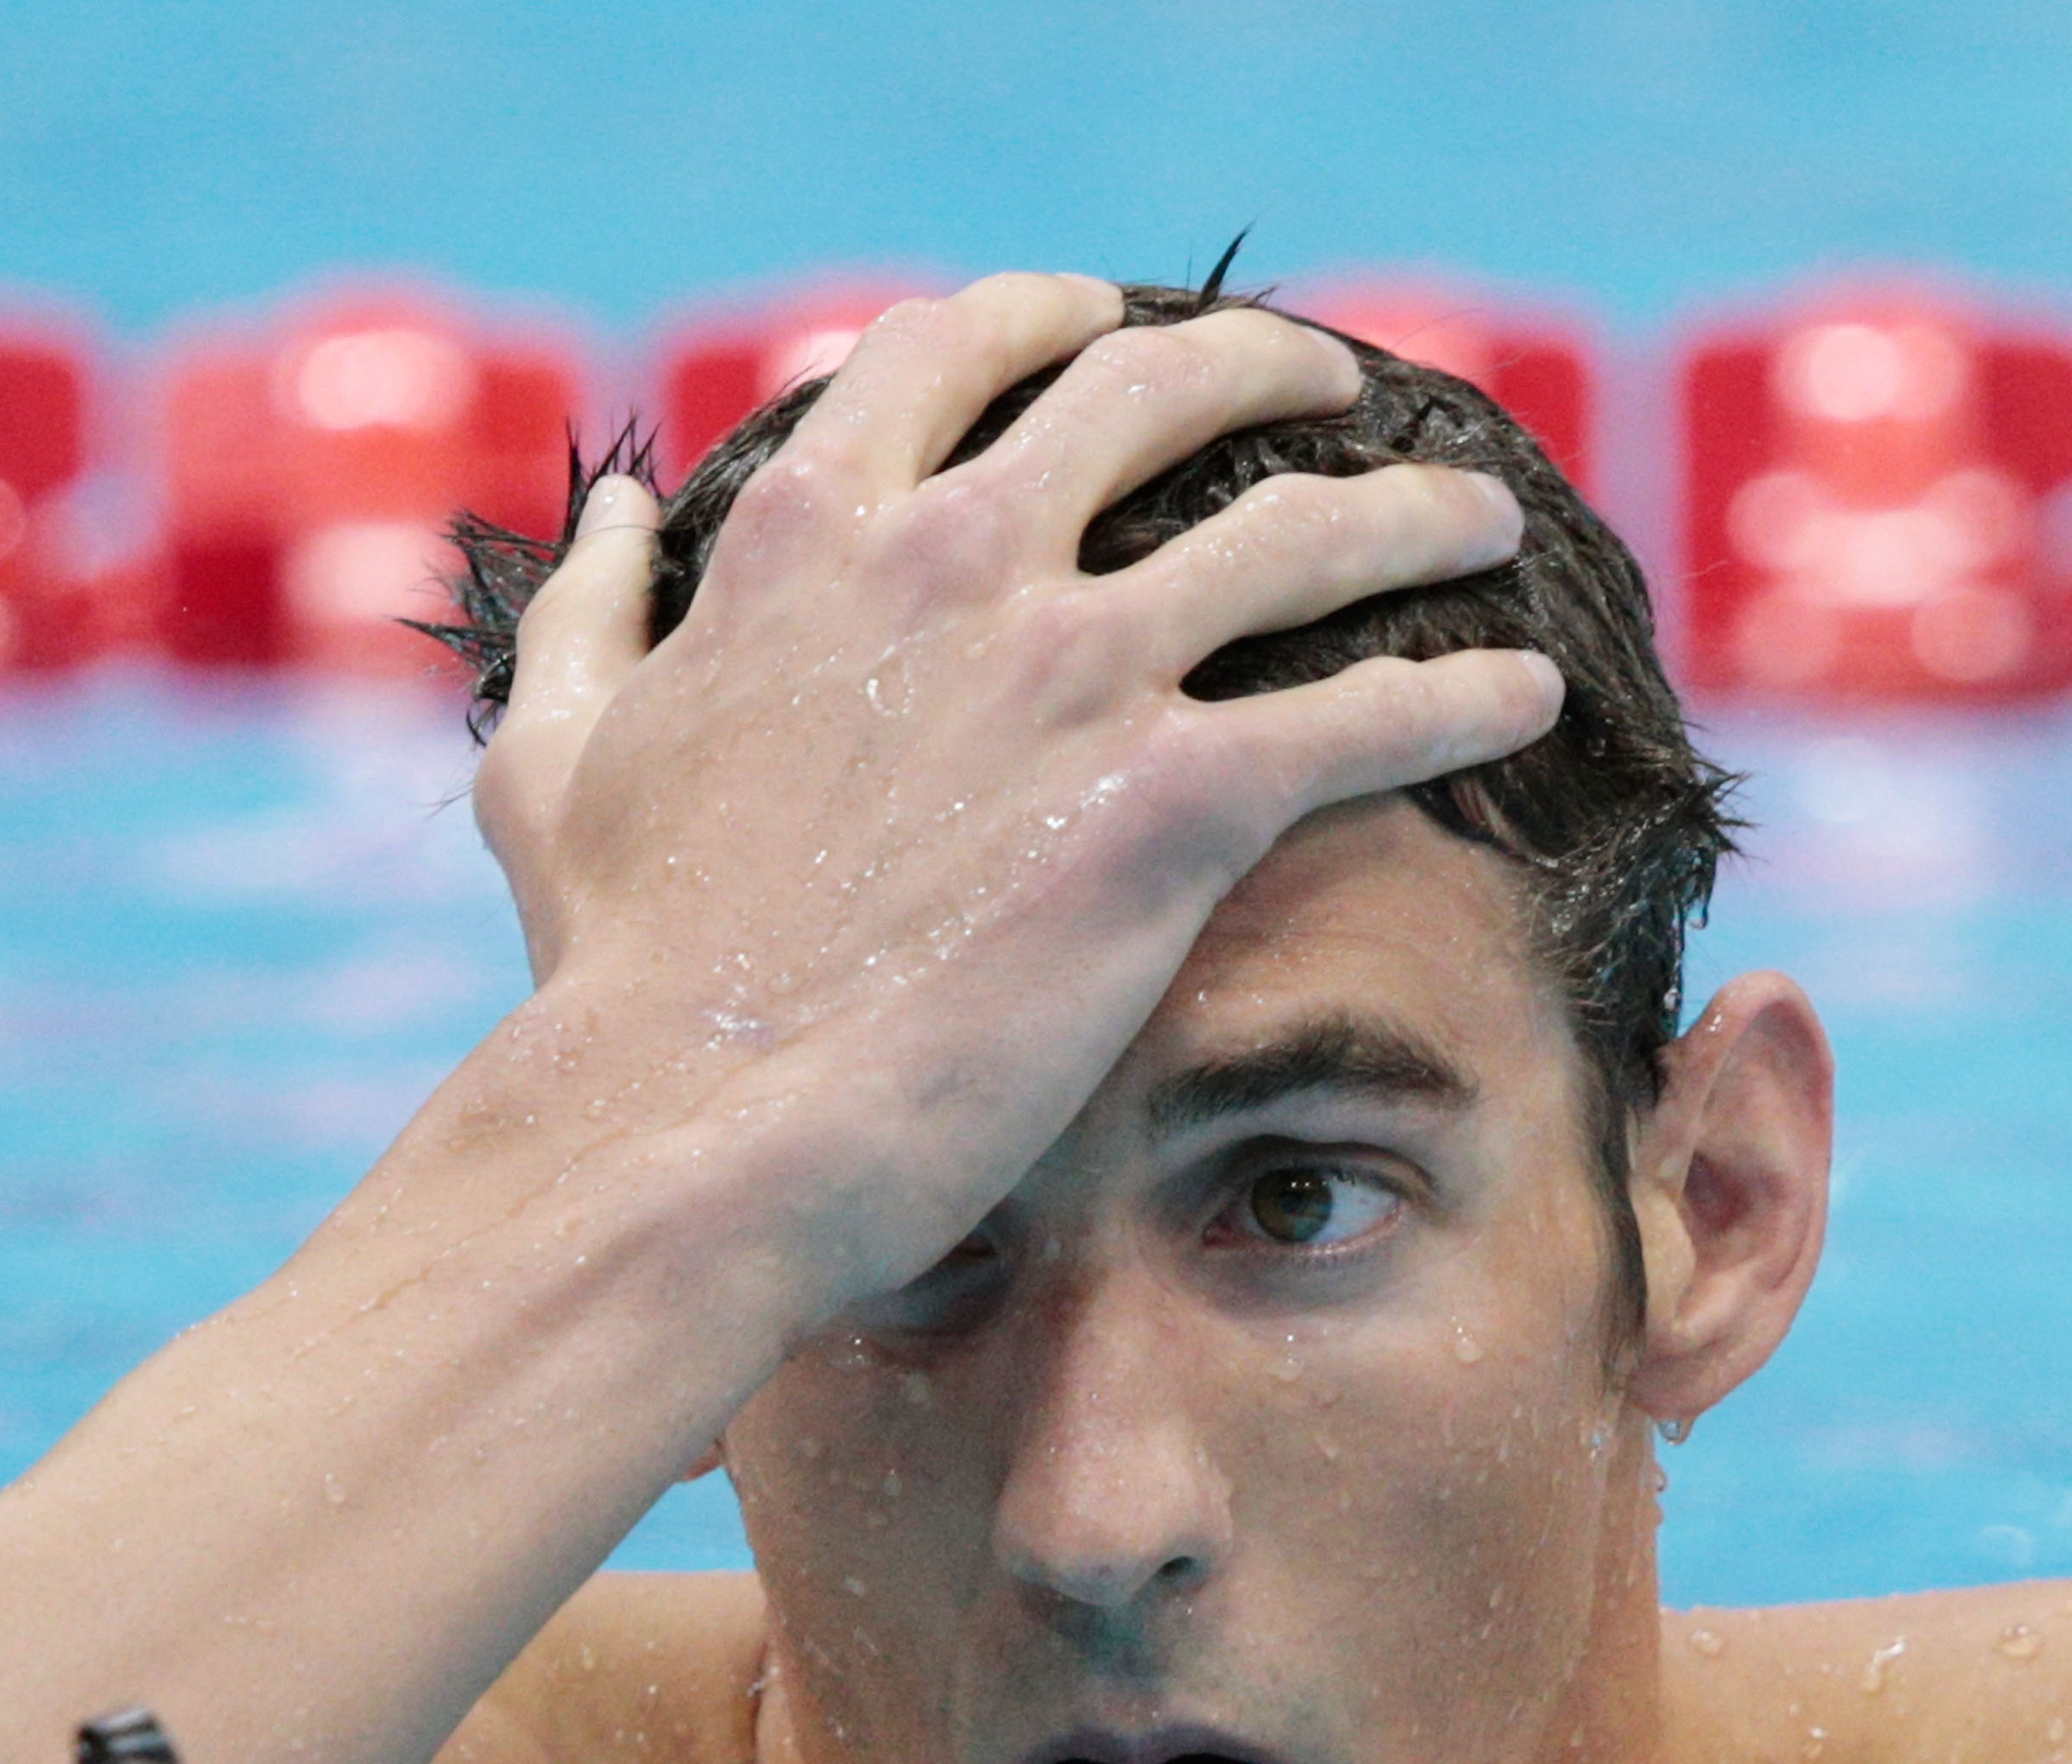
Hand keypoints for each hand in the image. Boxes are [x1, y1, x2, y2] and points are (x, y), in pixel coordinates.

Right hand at [455, 273, 1561, 1316]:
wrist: (692, 1130)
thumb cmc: (614, 973)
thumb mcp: (552, 758)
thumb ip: (585, 616)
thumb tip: (614, 517)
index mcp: (811, 529)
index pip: (961, 348)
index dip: (1053, 324)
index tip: (1115, 333)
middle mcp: (958, 560)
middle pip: (1160, 394)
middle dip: (1269, 373)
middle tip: (1340, 395)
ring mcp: (1076, 672)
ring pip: (1304, 534)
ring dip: (1416, 512)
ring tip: (1483, 518)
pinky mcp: (1172, 803)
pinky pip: (1368, 711)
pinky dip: (1460, 691)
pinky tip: (1518, 693)